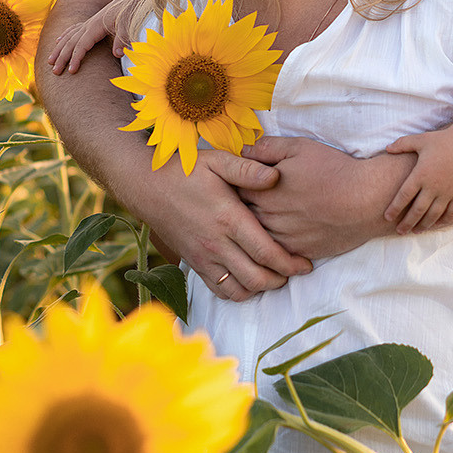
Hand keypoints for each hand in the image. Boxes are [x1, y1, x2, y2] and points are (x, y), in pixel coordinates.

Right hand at [48, 7, 127, 74]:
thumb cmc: (129, 12)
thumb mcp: (128, 25)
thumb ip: (122, 39)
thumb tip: (117, 53)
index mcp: (95, 27)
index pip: (81, 45)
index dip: (75, 58)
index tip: (71, 71)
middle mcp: (88, 24)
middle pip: (71, 42)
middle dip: (62, 57)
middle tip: (55, 72)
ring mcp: (88, 23)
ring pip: (69, 36)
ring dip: (58, 49)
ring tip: (49, 61)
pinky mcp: (91, 22)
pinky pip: (73, 30)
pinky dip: (64, 36)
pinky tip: (58, 41)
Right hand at [142, 146, 312, 300]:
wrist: (147, 186)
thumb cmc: (186, 171)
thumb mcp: (218, 160)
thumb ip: (248, 169)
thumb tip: (277, 176)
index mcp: (228, 219)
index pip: (265, 252)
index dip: (289, 263)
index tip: (305, 263)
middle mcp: (216, 244)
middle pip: (256, 278)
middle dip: (281, 279)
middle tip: (295, 270)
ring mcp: (203, 258)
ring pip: (239, 290)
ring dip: (260, 288)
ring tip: (275, 276)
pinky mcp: (193, 264)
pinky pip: (219, 290)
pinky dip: (238, 292)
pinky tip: (249, 279)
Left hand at [240, 136, 415, 259]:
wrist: (365, 201)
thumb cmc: (333, 170)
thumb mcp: (299, 148)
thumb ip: (267, 148)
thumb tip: (244, 150)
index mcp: (262, 191)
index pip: (232, 190)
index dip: (234, 184)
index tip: (238, 181)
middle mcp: (266, 218)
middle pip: (241, 215)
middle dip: (241, 208)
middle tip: (248, 200)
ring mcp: (281, 238)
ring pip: (256, 236)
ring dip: (256, 228)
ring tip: (268, 216)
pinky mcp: (297, 252)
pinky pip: (276, 251)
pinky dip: (273, 243)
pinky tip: (282, 232)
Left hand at [383, 127, 452, 232]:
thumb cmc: (444, 139)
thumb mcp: (421, 139)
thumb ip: (402, 144)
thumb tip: (386, 149)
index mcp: (421, 174)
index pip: (404, 196)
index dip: (394, 208)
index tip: (387, 217)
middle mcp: (434, 186)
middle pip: (417, 210)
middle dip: (407, 223)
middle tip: (399, 231)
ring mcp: (448, 192)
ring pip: (434, 215)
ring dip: (423, 225)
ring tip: (415, 231)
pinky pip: (451, 213)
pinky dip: (443, 221)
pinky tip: (436, 225)